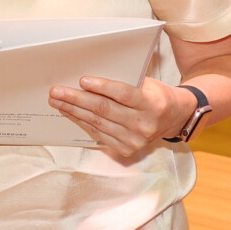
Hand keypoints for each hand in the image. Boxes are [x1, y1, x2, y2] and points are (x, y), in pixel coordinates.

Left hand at [48, 75, 189, 162]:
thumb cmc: (155, 95)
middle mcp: (143, 124)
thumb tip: (89, 80)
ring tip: (57, 101)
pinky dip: (82, 123)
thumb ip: (124, 82)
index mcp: (151, 103)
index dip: (102, 87)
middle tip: (56, 91)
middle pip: (104, 110)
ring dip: (74, 111)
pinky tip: (70, 113)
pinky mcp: (127, 149)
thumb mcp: (147, 83)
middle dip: (76, 99)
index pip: (123, 94)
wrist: (174, 118)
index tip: (82, 80)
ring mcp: (135, 140)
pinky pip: (99, 134)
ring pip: (98, 123)